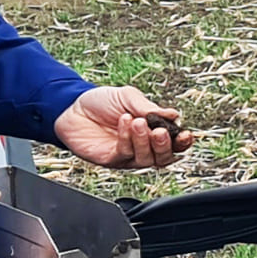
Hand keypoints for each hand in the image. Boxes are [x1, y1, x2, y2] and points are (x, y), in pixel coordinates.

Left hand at [55, 86, 192, 168]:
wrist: (70, 107)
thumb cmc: (100, 102)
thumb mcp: (128, 97)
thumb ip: (149, 108)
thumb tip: (174, 114)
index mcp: (152, 131)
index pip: (174, 143)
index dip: (182, 142)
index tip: (186, 134)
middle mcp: (142, 146)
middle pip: (164, 158)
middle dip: (165, 146)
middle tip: (160, 131)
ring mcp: (127, 155)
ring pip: (146, 159)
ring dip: (144, 141)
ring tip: (137, 121)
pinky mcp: (111, 159)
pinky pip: (125, 154)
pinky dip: (127, 139)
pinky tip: (124, 122)